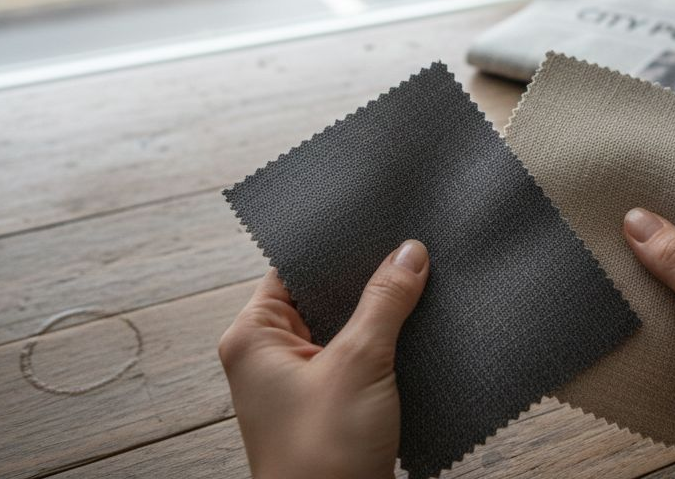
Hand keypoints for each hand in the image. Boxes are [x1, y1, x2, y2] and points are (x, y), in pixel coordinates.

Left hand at [218, 240, 429, 478]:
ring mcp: (299, 383)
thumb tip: (409, 252)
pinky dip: (386, 345)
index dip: (333, 245)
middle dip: (365, 277)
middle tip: (410, 245)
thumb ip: (384, 301)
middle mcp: (269, 356)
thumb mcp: (358, 364)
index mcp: (252, 336)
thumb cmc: (322, 456)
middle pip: (321, 295)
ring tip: (423, 279)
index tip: (376, 220)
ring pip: (345, 327)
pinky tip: (420, 328)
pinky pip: (358, 358)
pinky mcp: (329, 405)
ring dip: (380, 312)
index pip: (292, 268)